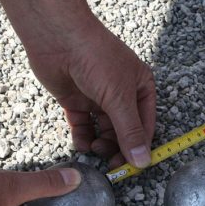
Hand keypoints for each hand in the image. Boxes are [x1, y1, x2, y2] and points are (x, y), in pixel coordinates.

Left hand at [26, 16, 156, 168]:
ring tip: (94, 149)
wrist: (58, 38)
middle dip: (118, 148)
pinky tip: (81, 143)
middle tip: (111, 165)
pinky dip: (82, 137)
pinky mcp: (76, 101)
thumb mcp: (119, 97)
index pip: (146, 124)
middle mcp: (122, 93)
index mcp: (141, 87)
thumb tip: (143, 161)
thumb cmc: (96, 58)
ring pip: (104, 130)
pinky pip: (83, 126)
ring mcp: (98, 97)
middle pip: (124, 130)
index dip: (141, 146)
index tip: (133, 167)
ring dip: (100, 143)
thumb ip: (130, 131)